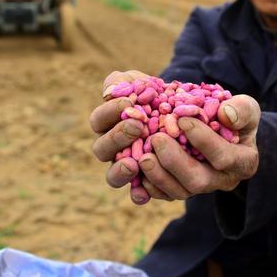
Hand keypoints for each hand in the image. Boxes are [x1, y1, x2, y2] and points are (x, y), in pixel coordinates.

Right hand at [88, 70, 152, 203]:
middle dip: (117, 137)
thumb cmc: (153, 94)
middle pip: (102, 149)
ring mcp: (126, 167)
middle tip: (136, 126)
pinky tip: (144, 194)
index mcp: (107, 124)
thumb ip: (122, 82)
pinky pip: (138, 193)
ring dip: (120, 170)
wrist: (178, 111)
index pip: (98, 120)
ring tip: (133, 163)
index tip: (127, 103)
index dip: (109, 112)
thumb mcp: (138, 82)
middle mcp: (112, 149)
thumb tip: (110, 90)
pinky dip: (138, 195)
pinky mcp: (145, 181)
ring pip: (113, 175)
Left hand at [139, 94, 259, 201]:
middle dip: (175, 162)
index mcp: (243, 162)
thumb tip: (226, 114)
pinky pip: (164, 195)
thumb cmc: (234, 115)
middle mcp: (222, 180)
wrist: (222, 128)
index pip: (224, 157)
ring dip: (158, 176)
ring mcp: (200, 187)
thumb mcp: (246, 107)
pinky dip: (148, 186)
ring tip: (142, 156)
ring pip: (178, 192)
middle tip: (156, 139)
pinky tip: (136, 170)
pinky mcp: (181, 189)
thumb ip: (242, 109)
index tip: (183, 120)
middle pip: (198, 181)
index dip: (203, 140)